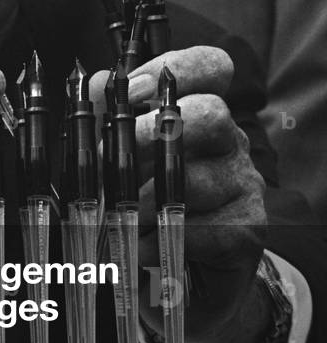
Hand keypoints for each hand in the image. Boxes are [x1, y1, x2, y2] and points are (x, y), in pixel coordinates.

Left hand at [90, 46, 269, 342]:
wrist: (178, 275)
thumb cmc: (143, 201)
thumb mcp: (119, 157)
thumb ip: (107, 117)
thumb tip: (94, 84)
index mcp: (199, 110)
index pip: (210, 66)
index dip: (174, 67)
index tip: (130, 88)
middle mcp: (230, 140)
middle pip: (211, 114)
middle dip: (153, 132)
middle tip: (115, 155)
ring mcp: (243, 182)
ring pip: (197, 178)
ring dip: (145, 199)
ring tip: (118, 215)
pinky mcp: (247, 228)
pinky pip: (201, 227)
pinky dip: (159, 237)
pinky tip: (137, 245)